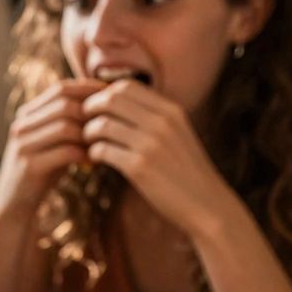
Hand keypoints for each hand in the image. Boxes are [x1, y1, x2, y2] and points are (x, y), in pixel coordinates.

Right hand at [0, 79, 105, 214]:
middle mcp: (21, 125)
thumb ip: (70, 122)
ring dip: (89, 135)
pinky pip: (65, 152)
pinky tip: (93, 162)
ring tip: (103, 144)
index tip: (112, 98)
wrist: (15, 205)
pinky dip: (84, 155)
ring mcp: (23, 145)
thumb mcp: (53, 142)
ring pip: (65, 126)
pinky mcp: (29, 167)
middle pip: (64, 104)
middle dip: (92, 113)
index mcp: (27, 115)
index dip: (88, 89)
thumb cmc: (43, 171)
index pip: (60, 88)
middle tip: (112, 123)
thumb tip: (104, 101)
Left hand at [81, 81, 235, 235]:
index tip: (96, 108)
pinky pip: (102, 150)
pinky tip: (96, 159)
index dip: (104, 94)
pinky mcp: (139, 167)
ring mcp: (150, 144)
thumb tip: (117, 103)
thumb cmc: (186, 171)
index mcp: (171, 111)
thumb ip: (153, 117)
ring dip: (89, 133)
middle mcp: (162, 122)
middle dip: (91, 110)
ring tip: (91, 143)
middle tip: (85, 123)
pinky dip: (93, 153)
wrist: (206, 205)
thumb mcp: (177, 134)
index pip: (127, 86)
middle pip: (111, 100)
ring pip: (102, 124)